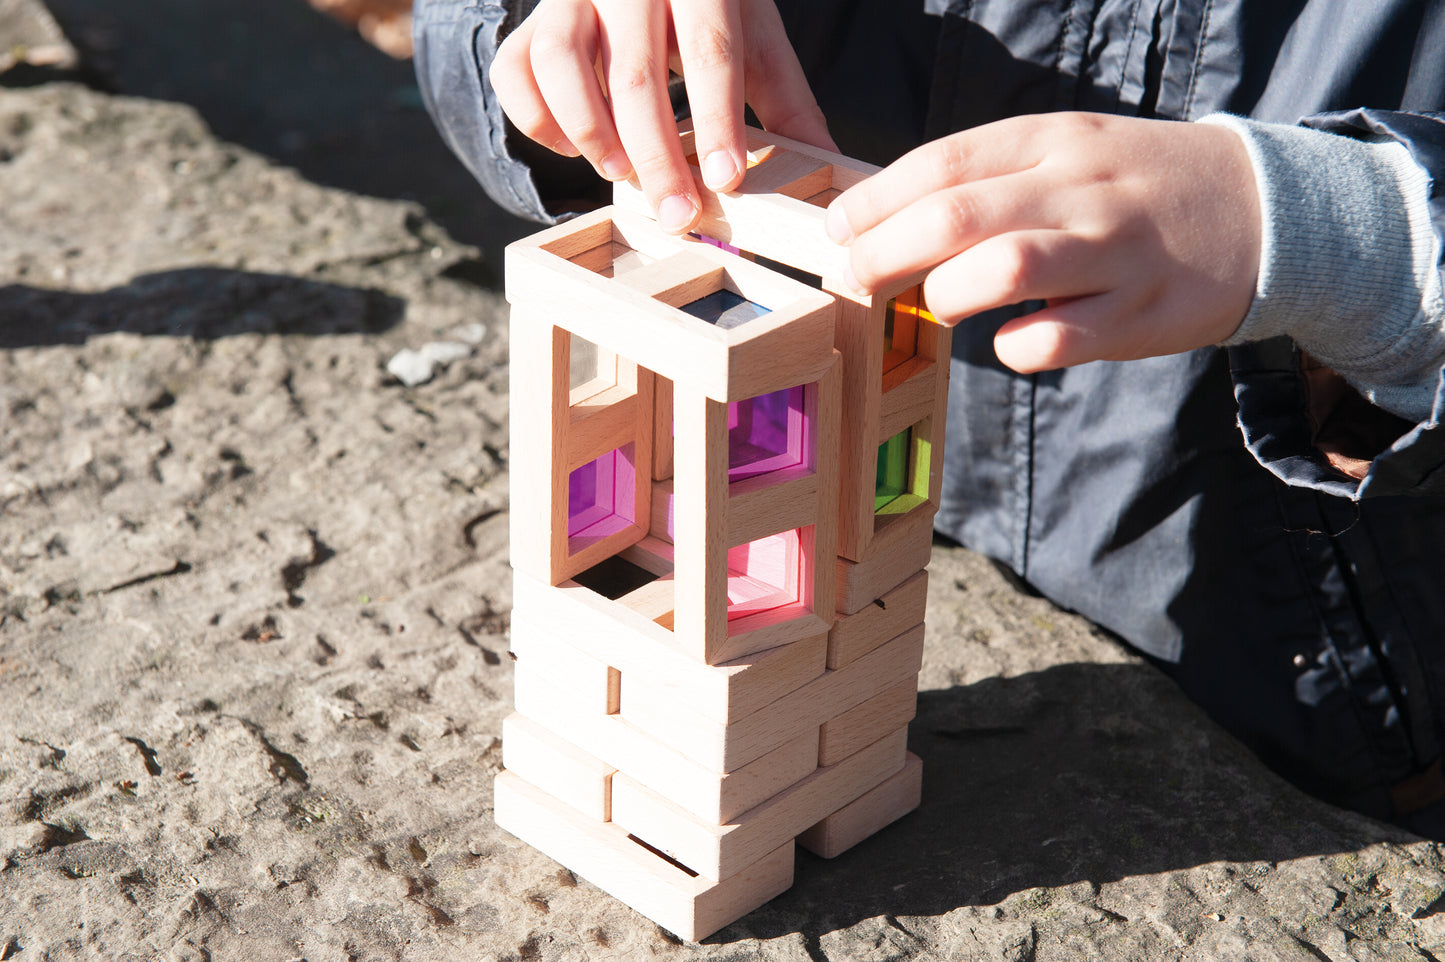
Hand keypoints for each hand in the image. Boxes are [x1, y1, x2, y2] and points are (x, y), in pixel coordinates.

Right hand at [490, 0, 834, 233]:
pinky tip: (573, 147)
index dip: (716, 119)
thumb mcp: (753, 39)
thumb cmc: (705, 12)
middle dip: (657, 156)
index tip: (726, 180)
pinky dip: (539, 120)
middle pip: (636, 74)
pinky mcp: (531, 25)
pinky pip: (516, 72)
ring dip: (589, 132)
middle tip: (678, 215)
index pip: (709, 50)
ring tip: (620, 175)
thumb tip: (831, 167)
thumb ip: (786, 101)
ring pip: (562, 63)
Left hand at [824, 113, 1261, 372]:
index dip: (877, 198)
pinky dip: (1016, 348)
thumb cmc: (1134, 186)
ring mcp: (1115, 253)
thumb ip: (990, 177)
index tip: (836, 228)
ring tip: (938, 304)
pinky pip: (1057, 340)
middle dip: (885, 251)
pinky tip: (1010, 343)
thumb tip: (887, 219)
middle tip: (852, 278)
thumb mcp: (1069, 150)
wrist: (1263, 208)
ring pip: (1006, 268)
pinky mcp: (1143, 316)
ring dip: (948, 293)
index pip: (945, 161)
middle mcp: (1081, 189)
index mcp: (1054, 140)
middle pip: (959, 215)